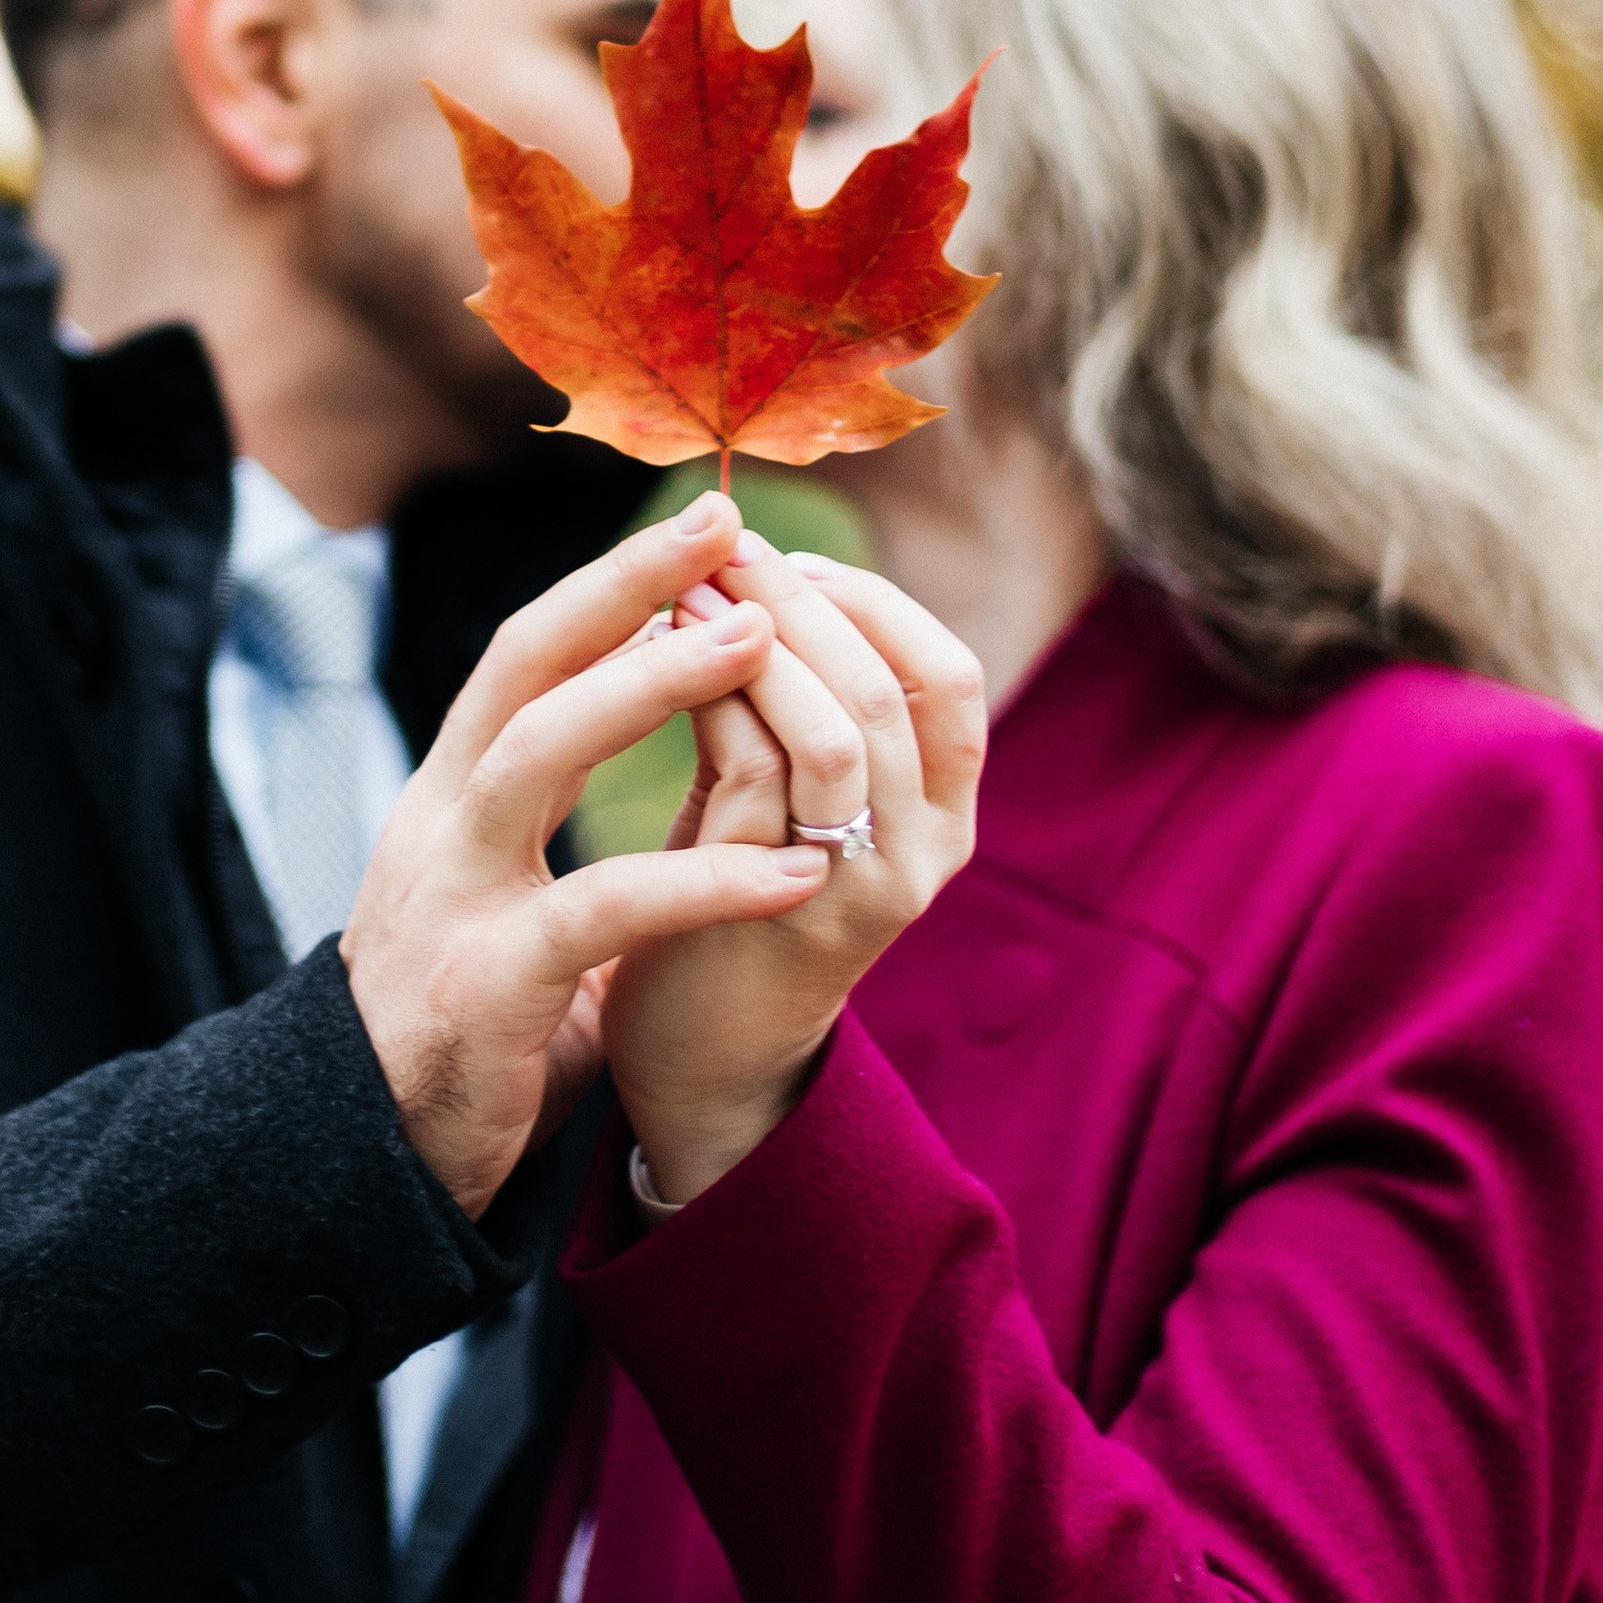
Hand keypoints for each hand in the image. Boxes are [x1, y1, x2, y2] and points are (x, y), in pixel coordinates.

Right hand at [343, 495, 832, 1217]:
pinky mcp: (488, 986)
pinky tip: (794, 870)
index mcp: (453, 798)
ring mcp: (456, 896)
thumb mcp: (510, 917)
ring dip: (649, 686)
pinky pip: (604, 911)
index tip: (699, 526)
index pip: (525, 658)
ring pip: (541, 750)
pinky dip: (704, 882)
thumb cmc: (458, 1034)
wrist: (359, 1165)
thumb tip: (673, 819)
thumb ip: (573, 857)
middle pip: (523, 665)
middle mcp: (443, 822)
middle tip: (724, 525)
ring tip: (755, 644)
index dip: (606, 585)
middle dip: (621, 586)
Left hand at [601, 534, 984, 1208]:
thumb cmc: (735, 892)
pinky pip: (754, 776)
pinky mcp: (779, 912)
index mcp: (944, 811)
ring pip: (832, 729)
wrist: (701, 1056)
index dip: (869, 601)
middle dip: (796, 600)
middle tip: (717, 546)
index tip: (784, 556)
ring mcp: (860, 888)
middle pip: (888, 685)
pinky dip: (708, 702)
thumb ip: (797, 697)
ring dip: (752, 643)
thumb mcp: (792, 788)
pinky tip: (653, 663)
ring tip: (684, 592)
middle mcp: (924, 852)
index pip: (949, 674)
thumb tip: (756, 563)